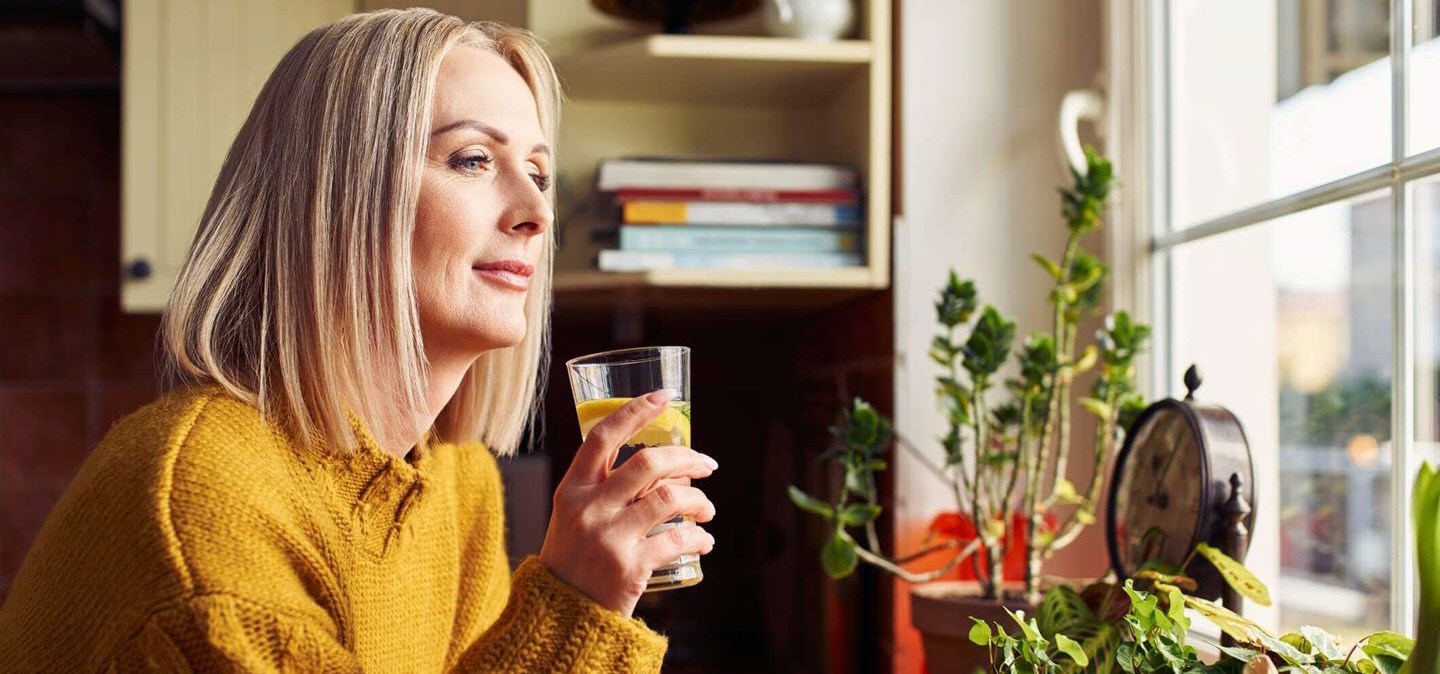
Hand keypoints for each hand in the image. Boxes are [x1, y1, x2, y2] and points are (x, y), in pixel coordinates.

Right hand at [539, 390, 717, 617]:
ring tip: (707, 509)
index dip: (636, 410)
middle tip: (707, 464)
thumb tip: (663, 463)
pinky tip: (704, 541)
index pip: (603, 436)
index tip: (665, 397)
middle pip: (648, 463)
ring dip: (699, 499)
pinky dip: (699, 537)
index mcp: (573, 489)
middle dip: (687, 458)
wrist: (560, 615)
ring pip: (670, 498)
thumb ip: (605, 488)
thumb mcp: (574, 515)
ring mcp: (610, 537)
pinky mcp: (630, 567)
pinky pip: (678, 540)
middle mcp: (590, 508)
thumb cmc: (574, 558)